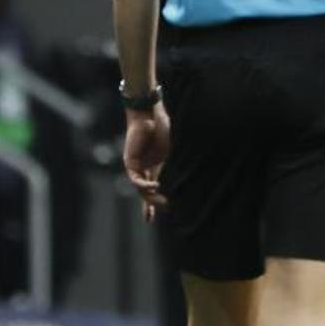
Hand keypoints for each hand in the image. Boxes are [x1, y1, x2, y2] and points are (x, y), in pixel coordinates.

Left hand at [123, 102, 170, 221]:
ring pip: (141, 188)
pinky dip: (145, 185)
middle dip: (154, 204)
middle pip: (147, 192)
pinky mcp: (130, 162)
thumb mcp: (173, 148)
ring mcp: (137, 166)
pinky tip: (156, 186)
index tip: (168, 211)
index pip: (156, 186)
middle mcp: (145, 167)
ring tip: (163, 201)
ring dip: (151, 196)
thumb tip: (193, 174)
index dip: (158, 200)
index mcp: (156, 164)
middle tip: (167, 208)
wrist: (149, 114)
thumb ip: (176, 162)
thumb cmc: (163, 126)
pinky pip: (136, 179)